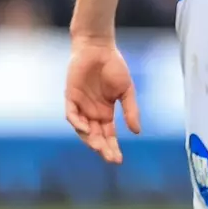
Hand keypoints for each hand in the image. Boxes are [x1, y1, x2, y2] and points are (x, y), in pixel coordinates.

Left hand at [65, 37, 141, 162]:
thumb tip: (137, 132)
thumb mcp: (126, 91)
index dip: (113, 147)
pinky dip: (78, 124)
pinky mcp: (70, 98)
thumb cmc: (114, 67)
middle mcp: (92, 113)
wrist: (99, 49)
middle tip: (110, 158)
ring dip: (90, 140)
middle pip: (96, 137)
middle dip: (103, 149)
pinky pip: (72, 116)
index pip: (108, 135)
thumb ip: (130, 110)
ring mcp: (81, 107)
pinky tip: (87, 130)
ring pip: (83, 130)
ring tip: (99, 148)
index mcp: (106, 113)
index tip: (119, 159)